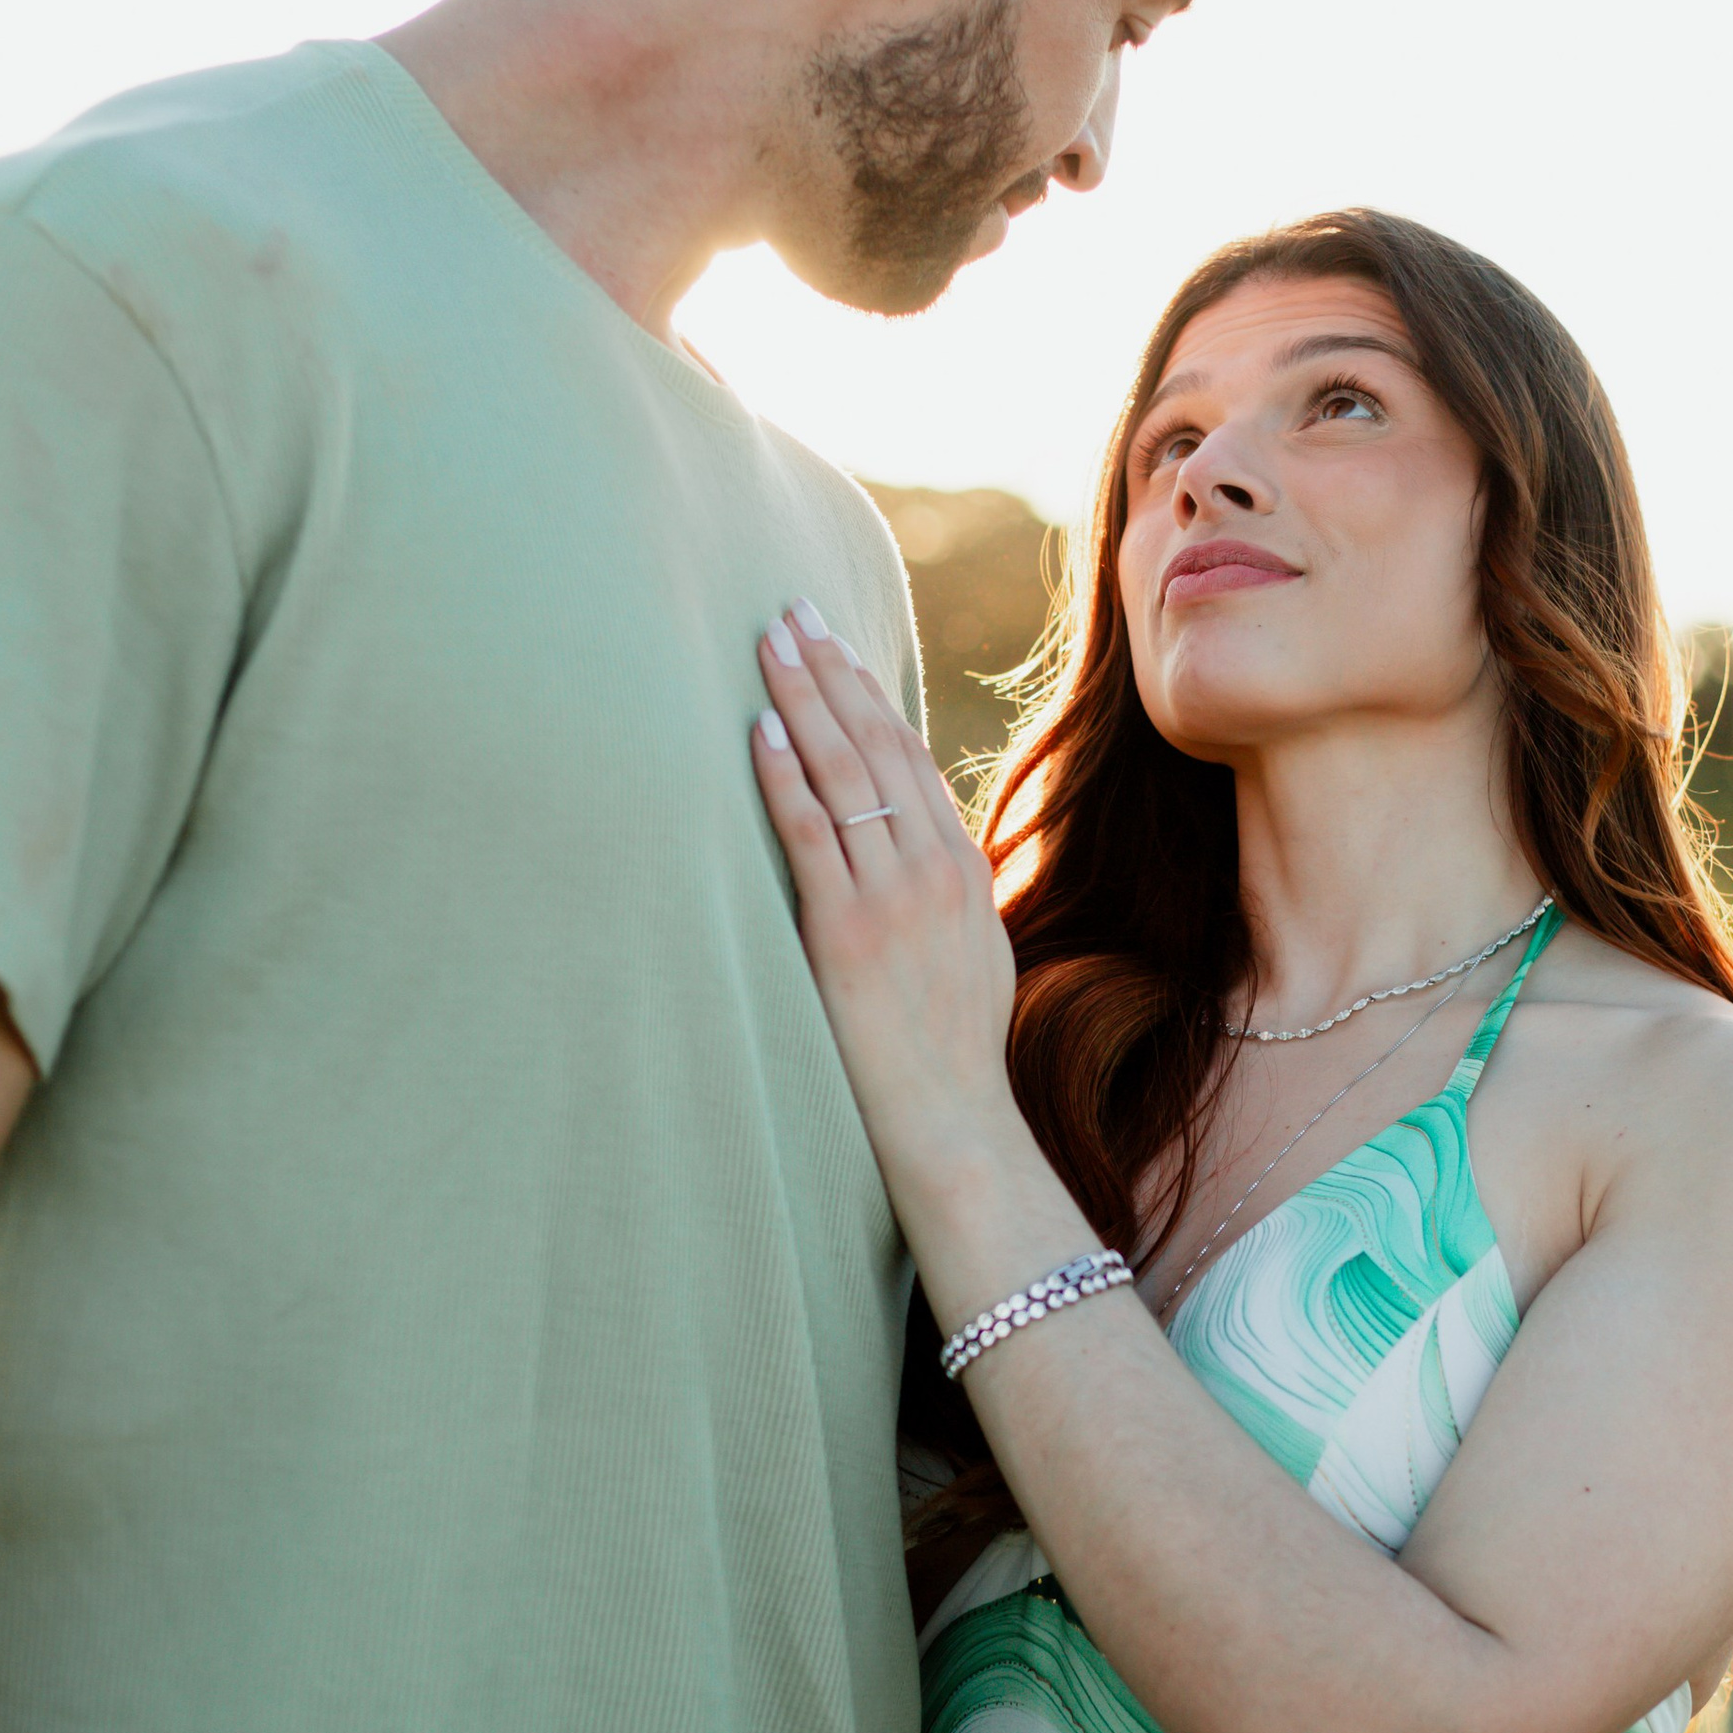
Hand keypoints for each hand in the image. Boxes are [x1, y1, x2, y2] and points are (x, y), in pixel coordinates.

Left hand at [748, 605, 1021, 1219]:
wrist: (954, 1122)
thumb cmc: (953, 1055)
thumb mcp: (971, 957)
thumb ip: (943, 899)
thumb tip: (915, 862)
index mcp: (964, 870)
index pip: (911, 759)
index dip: (871, 696)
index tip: (838, 647)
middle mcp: (934, 869)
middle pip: (878, 744)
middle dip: (832, 671)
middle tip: (793, 610)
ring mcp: (894, 896)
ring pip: (844, 773)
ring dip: (802, 699)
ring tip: (767, 643)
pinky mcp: (847, 930)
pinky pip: (812, 836)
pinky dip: (785, 778)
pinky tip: (761, 731)